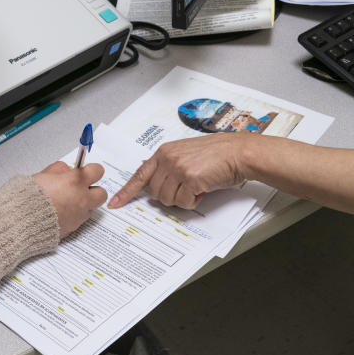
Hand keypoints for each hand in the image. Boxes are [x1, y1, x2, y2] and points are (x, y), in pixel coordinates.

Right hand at [32, 161, 106, 237]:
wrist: (22, 219)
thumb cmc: (29, 197)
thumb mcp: (44, 174)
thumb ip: (60, 170)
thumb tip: (66, 170)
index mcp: (75, 182)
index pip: (97, 171)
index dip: (91, 170)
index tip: (86, 170)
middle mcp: (81, 199)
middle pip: (102, 193)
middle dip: (94, 190)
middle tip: (82, 188)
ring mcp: (79, 215)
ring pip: (91, 208)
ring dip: (83, 204)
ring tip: (67, 202)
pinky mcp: (73, 228)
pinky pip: (79, 220)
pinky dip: (73, 215)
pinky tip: (60, 212)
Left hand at [108, 133, 248, 209]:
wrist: (237, 152)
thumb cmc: (217, 154)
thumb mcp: (185, 152)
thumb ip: (168, 163)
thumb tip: (152, 177)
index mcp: (163, 152)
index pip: (139, 174)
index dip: (127, 191)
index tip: (116, 203)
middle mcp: (167, 159)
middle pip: (154, 192)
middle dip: (169, 196)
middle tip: (186, 188)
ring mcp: (178, 168)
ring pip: (167, 199)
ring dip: (182, 199)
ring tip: (197, 186)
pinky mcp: (190, 179)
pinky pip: (184, 202)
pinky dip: (193, 201)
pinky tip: (203, 189)